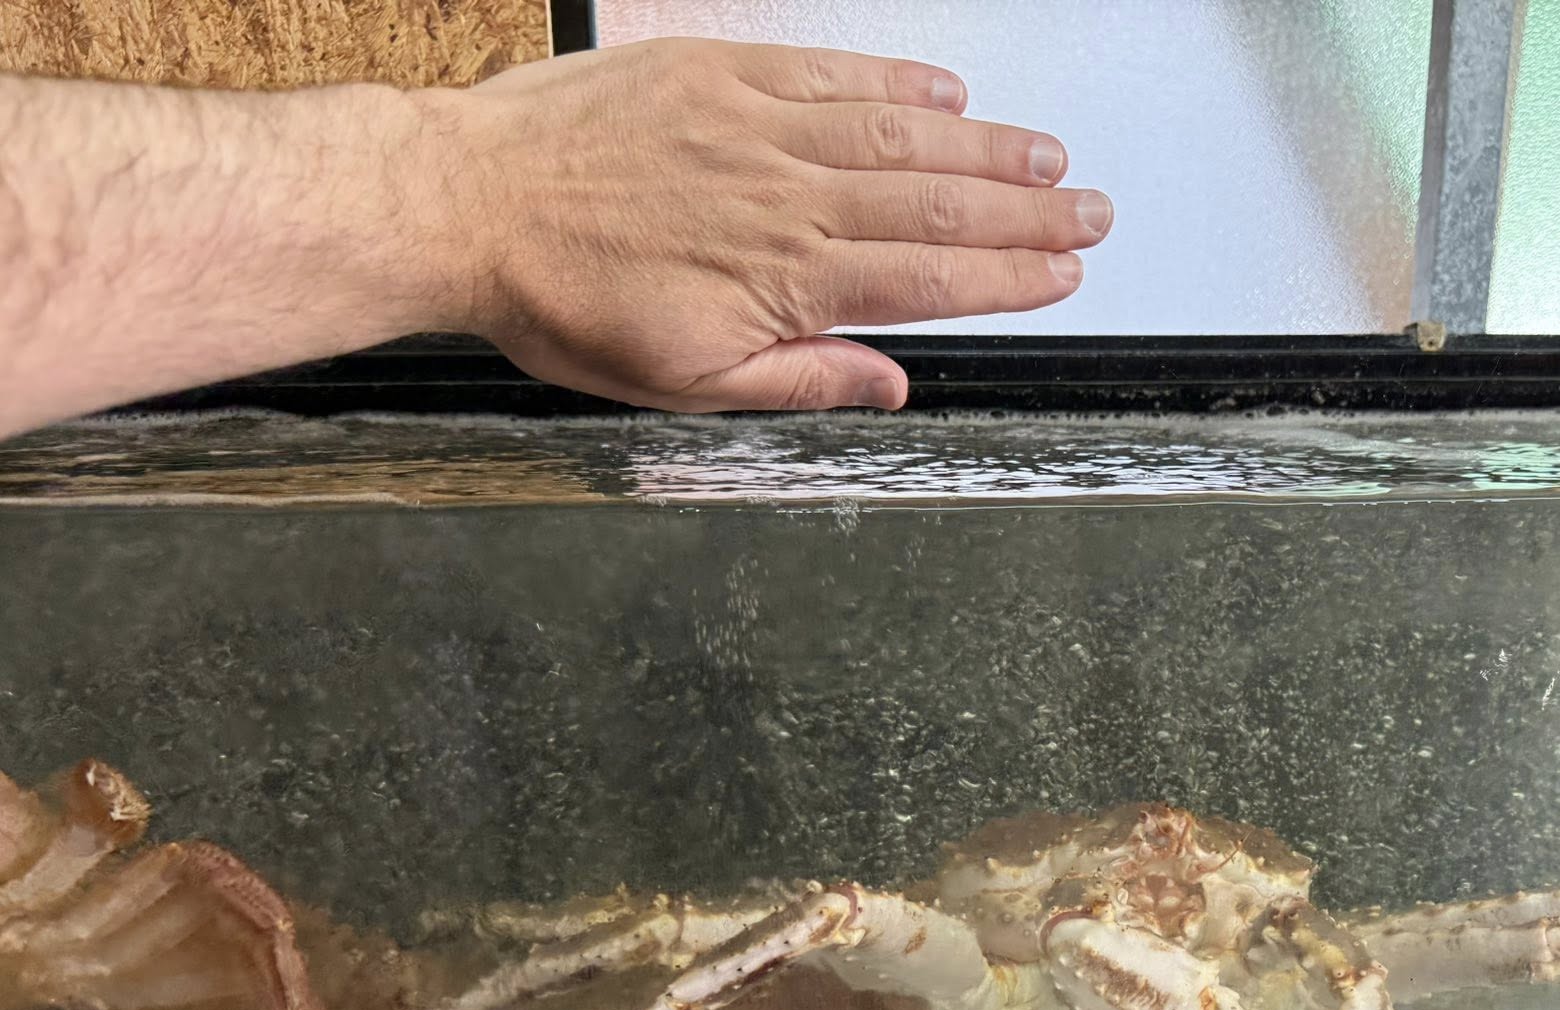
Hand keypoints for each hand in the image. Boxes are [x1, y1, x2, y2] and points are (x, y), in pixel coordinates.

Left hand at [429, 39, 1111, 411]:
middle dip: (1029, 212)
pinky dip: (897, 81)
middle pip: (937, 203)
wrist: (466, 205)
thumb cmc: (562, 302)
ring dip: (986, 148)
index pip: (929, 278)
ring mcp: (757, 126)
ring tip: (1049, 156)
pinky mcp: (718, 71)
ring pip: (901, 135)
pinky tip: (948, 92)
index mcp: (785, 280)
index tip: (1062, 276)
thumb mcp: (683, 384)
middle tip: (1092, 213)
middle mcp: (788, 197)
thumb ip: (798, 380)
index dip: (1008, 278)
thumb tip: (886, 385)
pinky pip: (830, 71)